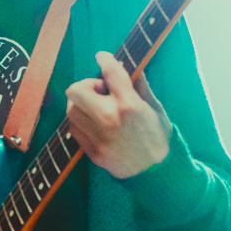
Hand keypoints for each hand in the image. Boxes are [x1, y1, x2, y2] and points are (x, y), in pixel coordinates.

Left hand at [65, 51, 172, 178]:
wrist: (156, 174)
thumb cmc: (159, 138)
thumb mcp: (156, 109)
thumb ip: (141, 87)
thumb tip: (129, 67)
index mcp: (129, 104)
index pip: (110, 72)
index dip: (104, 59)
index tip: (102, 57)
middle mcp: (110, 118)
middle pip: (76, 90)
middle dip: (85, 85)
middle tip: (99, 91)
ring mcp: (99, 137)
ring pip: (71, 110)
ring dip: (81, 104)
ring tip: (96, 108)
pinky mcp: (92, 152)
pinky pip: (74, 130)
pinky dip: (81, 122)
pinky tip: (94, 124)